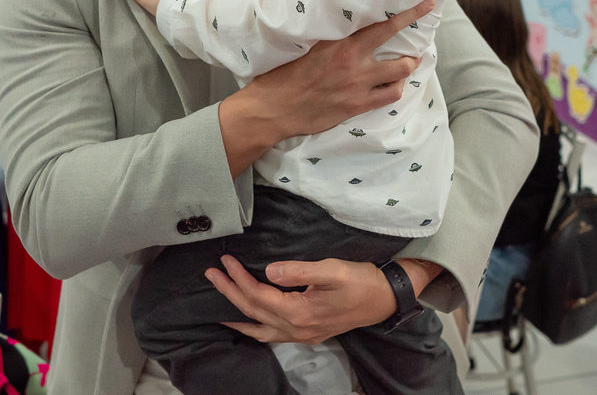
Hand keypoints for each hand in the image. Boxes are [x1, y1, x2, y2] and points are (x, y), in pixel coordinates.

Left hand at [206, 255, 395, 344]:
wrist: (386, 299)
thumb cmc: (361, 281)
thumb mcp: (332, 270)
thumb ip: (298, 270)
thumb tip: (268, 271)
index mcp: (299, 313)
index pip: (258, 295)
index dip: (238, 278)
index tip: (224, 261)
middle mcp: (297, 329)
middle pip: (253, 312)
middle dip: (230, 292)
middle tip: (211, 274)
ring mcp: (302, 335)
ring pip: (260, 328)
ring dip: (238, 314)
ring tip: (217, 306)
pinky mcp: (308, 333)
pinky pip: (272, 335)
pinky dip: (255, 327)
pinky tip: (249, 321)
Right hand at [221, 0, 433, 158]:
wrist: (274, 108)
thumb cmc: (283, 74)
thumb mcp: (306, 45)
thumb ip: (330, 36)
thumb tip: (344, 22)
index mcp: (341, 44)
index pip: (384, 25)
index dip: (410, 14)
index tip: (428, 3)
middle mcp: (354, 64)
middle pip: (402, 57)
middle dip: (415, 51)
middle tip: (417, 45)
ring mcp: (358, 88)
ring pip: (399, 78)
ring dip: (406, 70)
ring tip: (405, 65)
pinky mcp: (356, 106)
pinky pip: (388, 97)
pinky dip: (393, 88)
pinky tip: (390, 85)